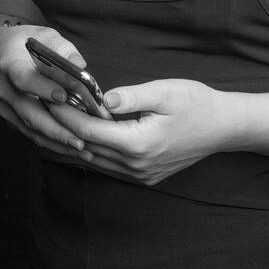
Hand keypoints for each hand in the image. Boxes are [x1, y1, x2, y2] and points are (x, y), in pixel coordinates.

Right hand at [0, 24, 94, 161]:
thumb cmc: (26, 43)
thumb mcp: (45, 36)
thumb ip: (63, 49)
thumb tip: (81, 65)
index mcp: (10, 64)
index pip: (24, 78)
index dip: (42, 88)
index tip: (62, 96)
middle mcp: (5, 89)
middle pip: (30, 113)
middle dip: (56, 129)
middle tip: (81, 139)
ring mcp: (7, 107)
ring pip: (32, 129)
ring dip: (57, 142)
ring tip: (83, 149)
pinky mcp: (11, 119)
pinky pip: (31, 134)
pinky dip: (52, 143)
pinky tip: (72, 148)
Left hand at [47, 78, 237, 184]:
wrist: (224, 127)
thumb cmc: (197, 104)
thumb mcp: (165, 92)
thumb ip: (131, 96)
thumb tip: (102, 97)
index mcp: (138, 144)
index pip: (89, 130)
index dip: (66, 114)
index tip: (50, 98)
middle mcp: (135, 165)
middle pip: (87, 147)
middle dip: (64, 127)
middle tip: (45, 106)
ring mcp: (140, 174)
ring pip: (95, 160)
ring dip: (76, 140)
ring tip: (58, 119)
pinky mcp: (145, 176)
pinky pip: (109, 165)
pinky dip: (93, 149)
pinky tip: (85, 134)